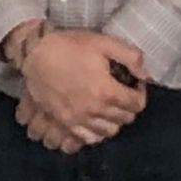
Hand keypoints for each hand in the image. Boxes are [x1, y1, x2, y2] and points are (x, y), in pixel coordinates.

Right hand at [17, 29, 148, 150]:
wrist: (36, 53)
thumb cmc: (70, 46)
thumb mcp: (104, 42)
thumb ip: (130, 56)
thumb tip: (145, 74)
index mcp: (107, 91)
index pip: (136, 104)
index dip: (140, 93)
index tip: (134, 84)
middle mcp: (94, 110)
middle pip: (124, 119)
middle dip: (128, 107)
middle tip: (122, 94)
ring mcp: (77, 120)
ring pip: (107, 132)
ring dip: (113, 121)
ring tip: (108, 108)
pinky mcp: (63, 123)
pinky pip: (86, 138)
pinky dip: (94, 133)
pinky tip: (93, 121)